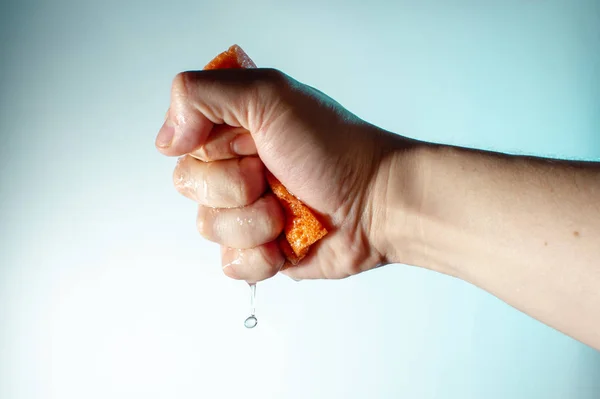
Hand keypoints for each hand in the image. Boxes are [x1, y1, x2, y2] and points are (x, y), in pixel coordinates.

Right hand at [155, 68, 412, 281]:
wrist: (376, 203)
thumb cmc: (332, 148)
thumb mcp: (269, 95)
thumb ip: (203, 95)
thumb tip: (166, 140)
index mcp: (232, 129)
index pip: (181, 143)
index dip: (210, 151)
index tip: (249, 145)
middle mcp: (235, 168)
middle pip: (190, 186)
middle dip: (234, 187)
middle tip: (272, 176)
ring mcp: (246, 211)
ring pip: (208, 227)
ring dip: (252, 222)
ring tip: (286, 210)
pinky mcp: (260, 249)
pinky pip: (231, 264)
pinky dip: (260, 256)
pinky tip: (286, 242)